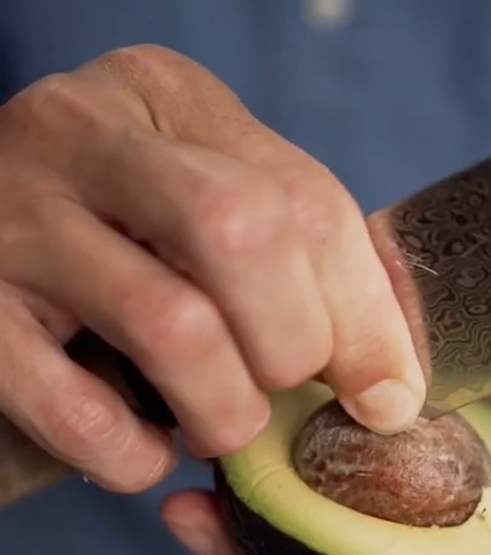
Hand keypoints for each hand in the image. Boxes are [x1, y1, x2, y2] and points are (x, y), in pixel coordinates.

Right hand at [0, 45, 424, 491]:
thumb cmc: (115, 230)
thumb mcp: (201, 201)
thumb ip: (294, 261)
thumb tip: (389, 392)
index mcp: (170, 100)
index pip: (308, 202)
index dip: (367, 317)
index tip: (387, 398)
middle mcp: (87, 134)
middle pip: (245, 235)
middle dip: (291, 346)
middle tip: (280, 394)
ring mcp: (17, 216)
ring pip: (171, 323)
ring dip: (222, 410)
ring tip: (220, 429)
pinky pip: (74, 407)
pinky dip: (131, 454)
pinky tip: (146, 453)